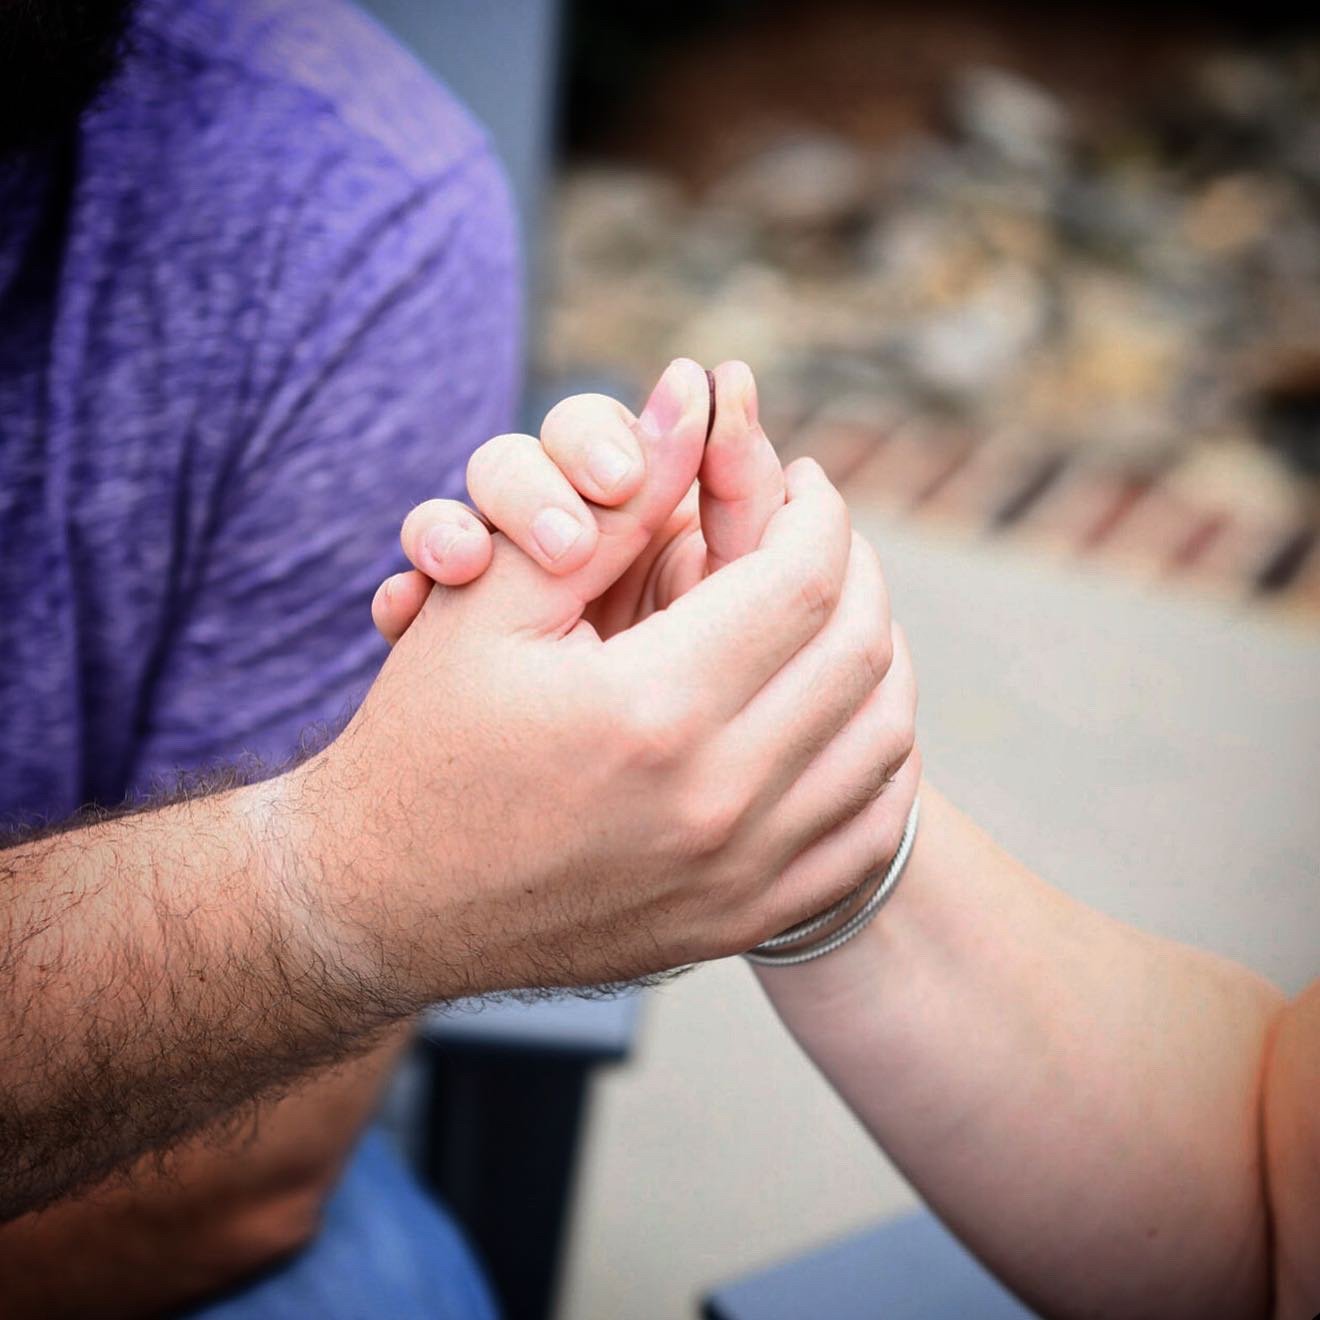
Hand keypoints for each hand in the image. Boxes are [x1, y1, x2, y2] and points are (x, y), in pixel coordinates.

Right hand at [339, 359, 917, 998]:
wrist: (386, 901)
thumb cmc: (424, 739)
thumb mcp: (489, 601)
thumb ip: (608, 498)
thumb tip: (697, 392)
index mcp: (651, 708)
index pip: (805, 578)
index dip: (816, 511)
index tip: (799, 484)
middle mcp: (714, 800)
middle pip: (860, 653)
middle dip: (856, 570)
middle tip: (818, 538)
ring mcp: (738, 873)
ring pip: (883, 740)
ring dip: (877, 656)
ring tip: (832, 613)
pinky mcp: (741, 917)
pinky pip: (871, 832)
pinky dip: (879, 761)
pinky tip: (841, 716)